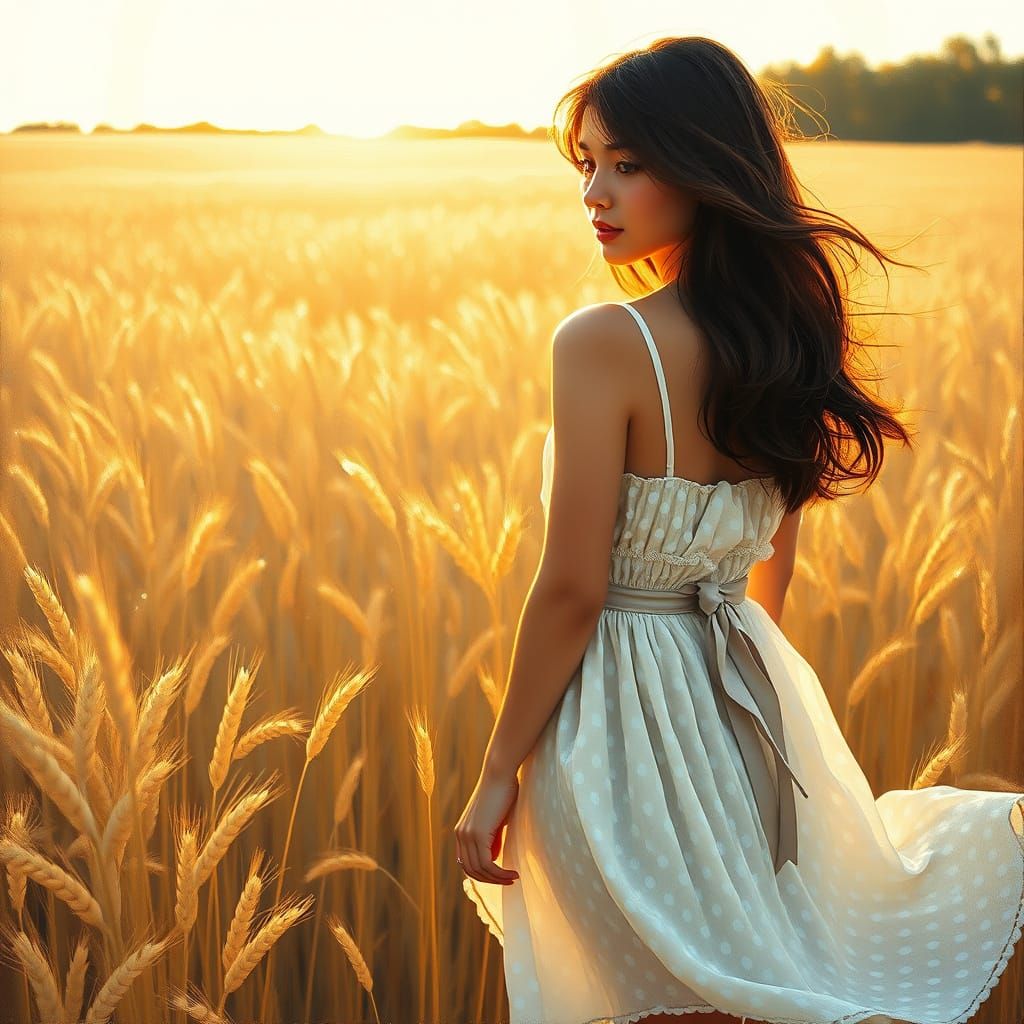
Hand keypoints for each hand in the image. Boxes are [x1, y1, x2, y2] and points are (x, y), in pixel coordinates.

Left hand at [454, 768, 520, 885]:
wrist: (500, 773)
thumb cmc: (502, 792)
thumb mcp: (494, 821)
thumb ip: (490, 839)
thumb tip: (492, 859)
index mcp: (461, 831)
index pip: (466, 863)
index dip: (482, 874)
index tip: (500, 876)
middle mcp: (460, 835)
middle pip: (471, 870)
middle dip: (490, 880)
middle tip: (509, 880)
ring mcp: (467, 835)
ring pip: (479, 869)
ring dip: (497, 879)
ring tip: (514, 877)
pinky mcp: (477, 834)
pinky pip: (487, 864)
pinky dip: (500, 873)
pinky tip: (513, 873)